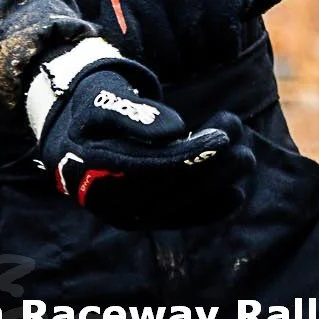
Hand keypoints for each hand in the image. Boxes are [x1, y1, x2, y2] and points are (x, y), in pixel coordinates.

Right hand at [36, 65, 254, 229]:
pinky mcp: (140, 220)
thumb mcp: (102, 98)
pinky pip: (176, 218)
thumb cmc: (91, 108)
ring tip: (246, 155)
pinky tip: (236, 195)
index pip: (149, 167)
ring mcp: (124, 216)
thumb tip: (175, 129)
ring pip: (177, 204)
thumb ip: (133, 112)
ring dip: (216, 183)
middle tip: (242, 141)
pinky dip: (207, 210)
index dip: (189, 155)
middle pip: (168, 188)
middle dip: (210, 166)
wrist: (72, 135)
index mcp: (91, 169)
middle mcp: (106, 202)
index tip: (222, 137)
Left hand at [104, 0, 266, 79]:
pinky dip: (225, 49)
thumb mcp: (138, 2)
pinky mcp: (222, 1)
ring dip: (202, 58)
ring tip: (199, 33)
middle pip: (166, 61)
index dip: (147, 65)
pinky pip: (223, 51)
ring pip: (195, 59)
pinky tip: (218, 28)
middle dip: (178, 64)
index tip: (155, 59)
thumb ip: (128, 37)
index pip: (131, 54)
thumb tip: (128, 81)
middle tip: (183, 46)